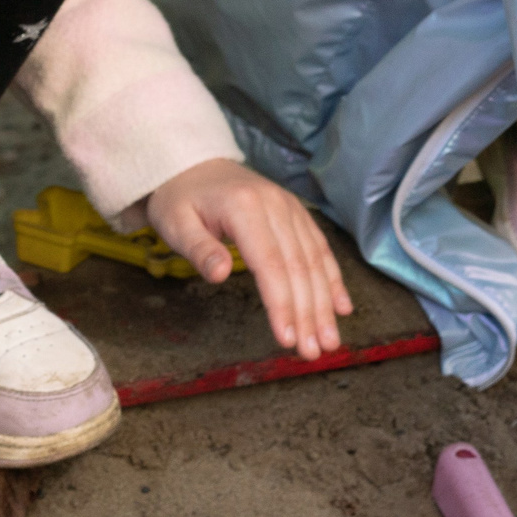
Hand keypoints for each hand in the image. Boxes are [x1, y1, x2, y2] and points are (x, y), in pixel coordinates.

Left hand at [145, 159, 353, 360]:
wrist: (192, 164)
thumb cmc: (180, 199)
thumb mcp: (176, 224)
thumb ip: (199, 250)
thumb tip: (220, 275)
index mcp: (245, 208)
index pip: (270, 264)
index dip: (281, 303)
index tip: (287, 338)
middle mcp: (276, 206)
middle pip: (298, 267)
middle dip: (308, 313)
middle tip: (312, 352)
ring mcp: (290, 208)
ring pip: (314, 262)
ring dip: (324, 304)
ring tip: (328, 342)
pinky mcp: (296, 214)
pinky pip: (319, 248)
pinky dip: (332, 280)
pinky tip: (341, 308)